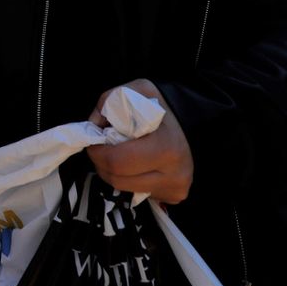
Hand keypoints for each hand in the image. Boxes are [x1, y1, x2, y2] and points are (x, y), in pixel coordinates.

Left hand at [86, 78, 193, 203]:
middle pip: (118, 180)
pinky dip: (132, 180)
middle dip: (102, 164)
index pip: (116, 161)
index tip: (94, 141)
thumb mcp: (137, 90)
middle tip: (102, 150)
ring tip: (119, 155)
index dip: (97, 152)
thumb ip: (109, 102)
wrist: (194, 120)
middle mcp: (174, 174)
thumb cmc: (162, 106)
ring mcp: (176, 188)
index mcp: (165, 147)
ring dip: (115, 174)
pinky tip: (138, 164)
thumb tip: (93, 126)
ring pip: (126, 189)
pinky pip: (140, 193)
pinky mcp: (175, 195)